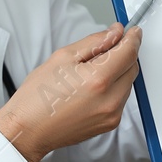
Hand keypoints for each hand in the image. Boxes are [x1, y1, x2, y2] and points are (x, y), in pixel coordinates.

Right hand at [0, 25, 141, 161]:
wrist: (28, 130)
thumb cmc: (37, 97)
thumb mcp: (63, 57)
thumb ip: (95, 42)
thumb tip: (115, 33)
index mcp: (98, 80)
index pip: (129, 52)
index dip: (132, 38)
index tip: (132, 31)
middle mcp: (110, 100)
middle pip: (132, 67)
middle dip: (123, 55)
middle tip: (103, 50)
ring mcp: (112, 115)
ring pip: (128, 83)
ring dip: (118, 72)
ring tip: (88, 74)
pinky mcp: (110, 124)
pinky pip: (120, 98)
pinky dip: (113, 88)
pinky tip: (90, 89)